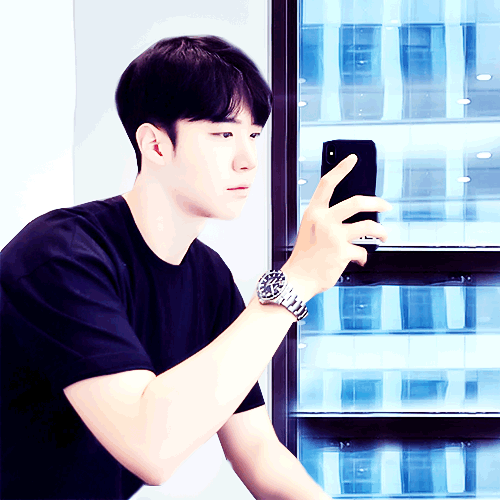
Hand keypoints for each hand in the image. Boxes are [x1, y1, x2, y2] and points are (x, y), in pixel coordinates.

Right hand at [281, 154, 391, 300]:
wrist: (297, 278)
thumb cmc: (304, 256)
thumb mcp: (310, 230)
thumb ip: (327, 221)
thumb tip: (354, 220)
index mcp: (314, 213)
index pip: (327, 184)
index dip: (341, 169)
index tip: (352, 159)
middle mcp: (324, 220)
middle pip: (357, 202)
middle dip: (377, 202)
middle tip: (386, 205)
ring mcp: (334, 236)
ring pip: (368, 226)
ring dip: (381, 231)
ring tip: (384, 235)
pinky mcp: (343, 252)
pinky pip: (362, 252)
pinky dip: (362, 257)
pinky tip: (358, 260)